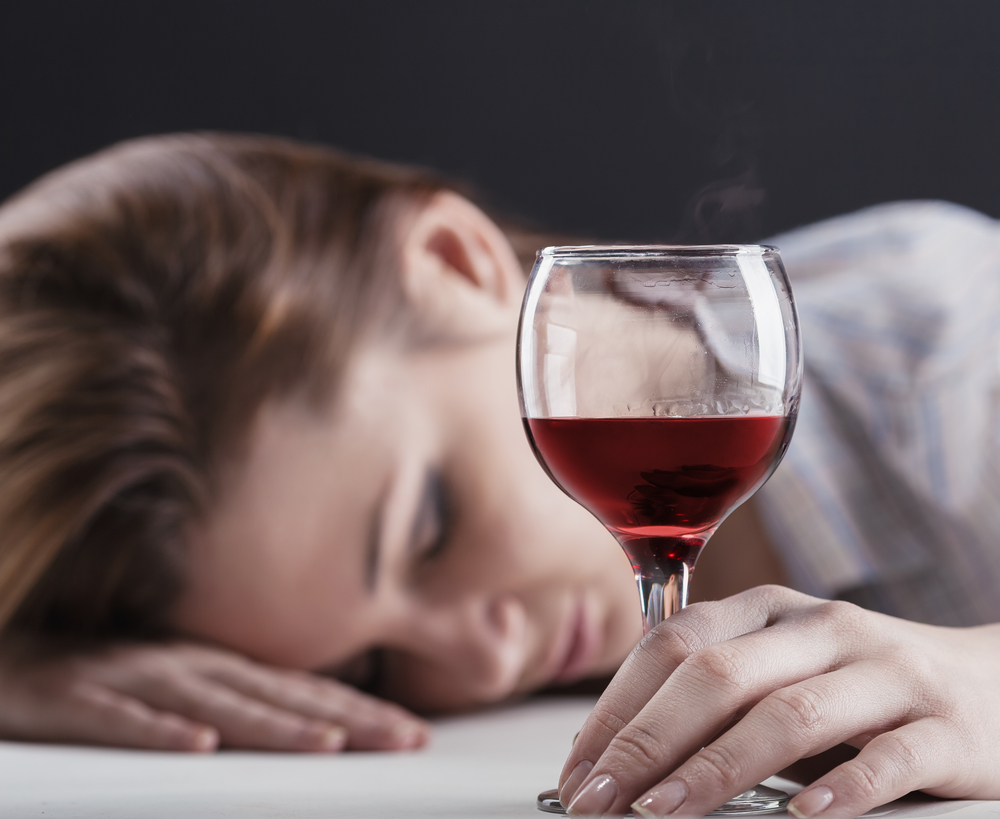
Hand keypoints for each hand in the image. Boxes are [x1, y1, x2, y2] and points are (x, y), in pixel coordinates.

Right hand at [0, 640, 428, 752]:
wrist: (4, 656)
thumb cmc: (95, 675)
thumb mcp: (175, 686)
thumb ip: (234, 701)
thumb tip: (305, 722)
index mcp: (212, 666)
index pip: (300, 691)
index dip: (359, 712)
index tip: (415, 734)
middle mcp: (184, 665)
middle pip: (276, 696)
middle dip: (347, 721)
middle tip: (407, 740)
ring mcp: (131, 677)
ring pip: (213, 704)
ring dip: (274, 725)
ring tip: (330, 746)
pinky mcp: (72, 698)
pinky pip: (118, 717)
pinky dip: (158, 731)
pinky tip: (196, 746)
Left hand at [557, 585, 999, 817]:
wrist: (993, 685)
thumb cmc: (863, 686)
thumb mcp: (784, 671)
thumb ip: (716, 697)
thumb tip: (621, 751)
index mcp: (769, 611)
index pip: (673, 643)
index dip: (617, 706)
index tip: (580, 766)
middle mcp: (821, 629)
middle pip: (717, 675)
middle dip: (646, 741)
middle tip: (600, 799)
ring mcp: (886, 672)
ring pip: (789, 713)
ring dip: (717, 767)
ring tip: (665, 812)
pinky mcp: (945, 724)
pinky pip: (889, 757)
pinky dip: (842, 790)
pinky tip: (803, 818)